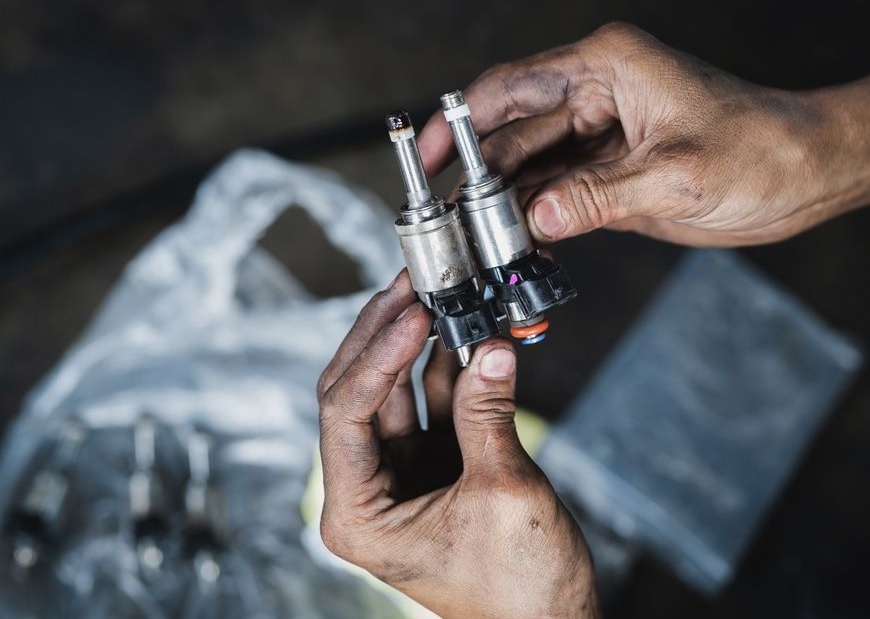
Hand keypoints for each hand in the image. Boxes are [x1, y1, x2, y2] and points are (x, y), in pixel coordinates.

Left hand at [316, 271, 598, 618]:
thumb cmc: (519, 590)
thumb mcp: (503, 492)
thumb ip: (488, 414)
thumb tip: (490, 346)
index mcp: (358, 513)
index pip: (345, 413)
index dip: (378, 355)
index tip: (412, 314)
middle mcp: (369, 491)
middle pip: (360, 392)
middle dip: (385, 336)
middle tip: (410, 286)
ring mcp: (402, 475)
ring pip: (396, 391)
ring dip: (420, 345)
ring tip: (441, 297)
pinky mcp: (436, 465)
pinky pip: (434, 405)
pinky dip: (451, 369)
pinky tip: (467, 334)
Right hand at [418, 21, 839, 246]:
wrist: (808, 175)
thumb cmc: (762, 150)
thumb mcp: (678, 174)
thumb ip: (601, 196)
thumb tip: (537, 219)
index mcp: (606, 67)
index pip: (512, 87)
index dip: (461, 119)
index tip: (427, 153)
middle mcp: (596, 96)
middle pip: (514, 135)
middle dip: (480, 177)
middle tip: (451, 223)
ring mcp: (602, 139)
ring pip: (532, 170)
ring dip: (505, 205)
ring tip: (475, 243)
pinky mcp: (612, 175)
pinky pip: (559, 195)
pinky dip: (537, 220)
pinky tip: (516, 246)